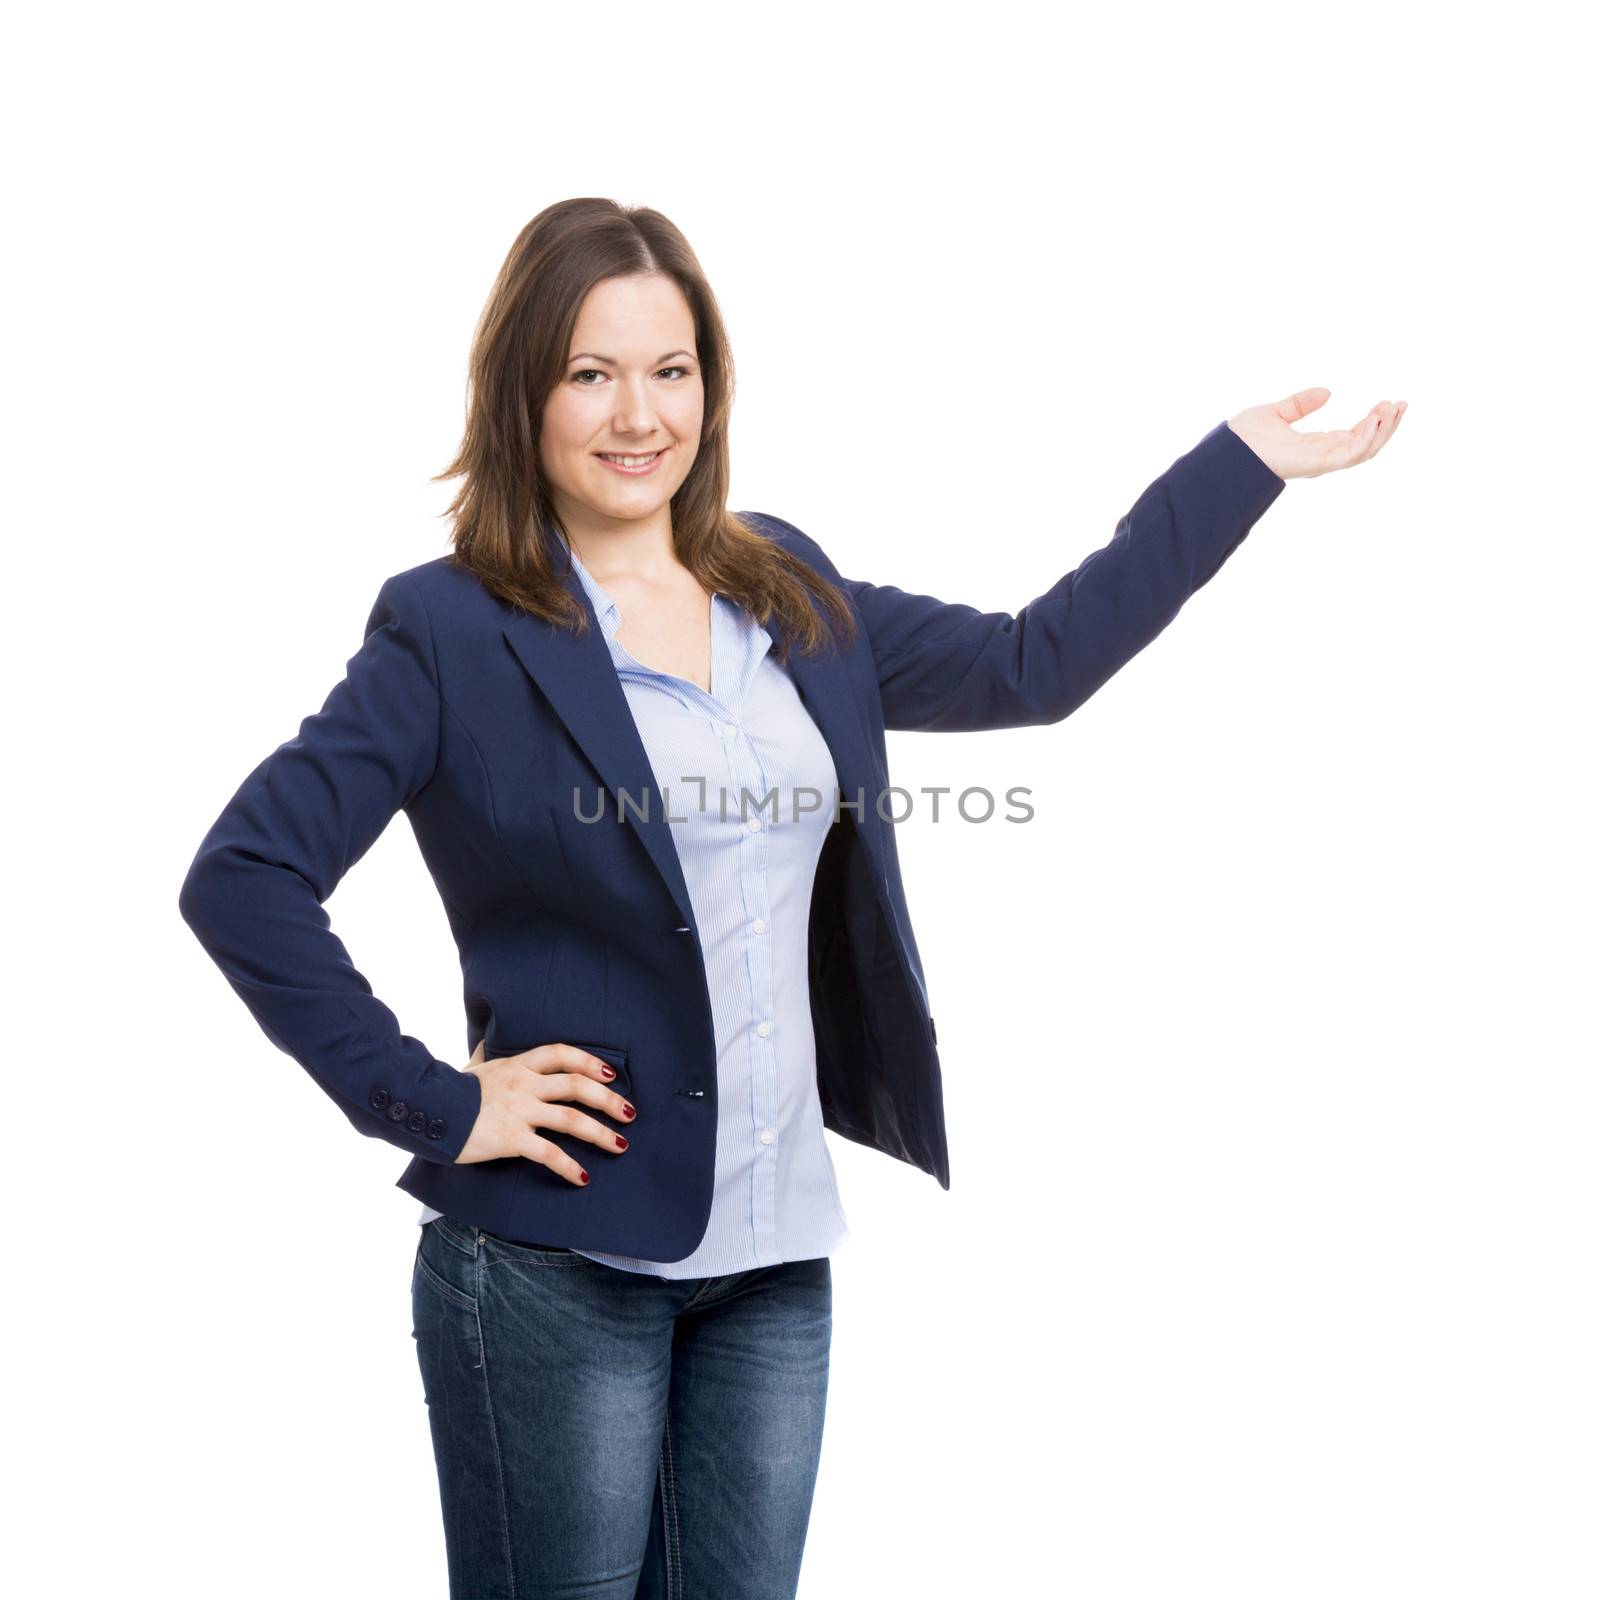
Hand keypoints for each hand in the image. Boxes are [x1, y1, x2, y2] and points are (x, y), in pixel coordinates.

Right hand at [454, 1038, 636, 1184]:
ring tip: (620, 1145)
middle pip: (578, 1085)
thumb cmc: (450, 1090)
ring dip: (601, 1133)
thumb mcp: (473, 1066)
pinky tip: (582, 1177)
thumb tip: (484, 1040)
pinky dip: (569, 1166)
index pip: (562, 1054)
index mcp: (518, 1065)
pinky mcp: (511, 1139)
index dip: (591, 1062)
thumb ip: (485, 1055)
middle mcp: (524, 1085)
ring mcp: (520, 1111)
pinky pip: (549, 1153)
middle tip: (630, 1113)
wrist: (426, 1110)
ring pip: (572, 1119)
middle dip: (609, 1100)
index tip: (612, 1075)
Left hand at [1228, 388, 1406, 480]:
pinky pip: (1351, 454)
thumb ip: (1301, 404)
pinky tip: (1376, 419)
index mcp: (1314, 446)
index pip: (1353, 436)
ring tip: (1393, 408)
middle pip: (1365, 445)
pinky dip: (1367, 438)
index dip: (1373, 421)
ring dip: (1383, 430)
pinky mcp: (1317, 463)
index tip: (1387, 402)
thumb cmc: (1243, 438)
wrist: (1227, 451)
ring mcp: (1320, 461)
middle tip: (1401, 403)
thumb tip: (1327, 392)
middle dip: (1386, 425)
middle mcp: (1321, 456)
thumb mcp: (1278, 412)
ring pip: (1364, 450)